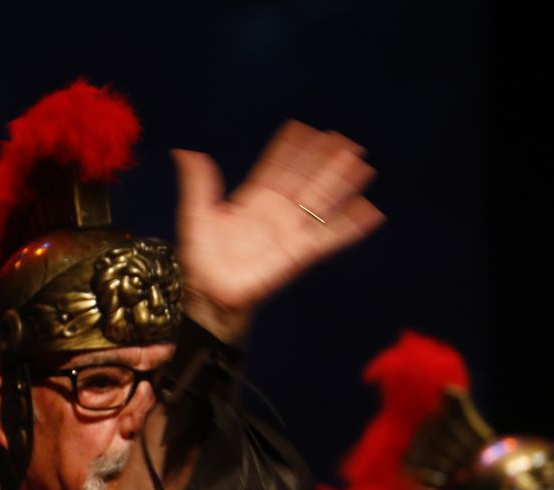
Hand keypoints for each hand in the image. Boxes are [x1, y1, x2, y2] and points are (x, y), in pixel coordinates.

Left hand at [173, 121, 383, 341]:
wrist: (209, 295)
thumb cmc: (201, 260)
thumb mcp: (195, 216)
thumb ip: (197, 184)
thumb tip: (184, 151)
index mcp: (252, 202)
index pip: (277, 169)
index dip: (291, 150)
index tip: (306, 128)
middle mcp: (276, 214)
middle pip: (305, 181)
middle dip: (324, 160)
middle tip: (344, 139)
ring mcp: (290, 233)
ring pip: (320, 202)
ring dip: (340, 184)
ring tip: (360, 164)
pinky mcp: (300, 254)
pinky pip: (329, 238)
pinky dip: (350, 226)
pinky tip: (369, 210)